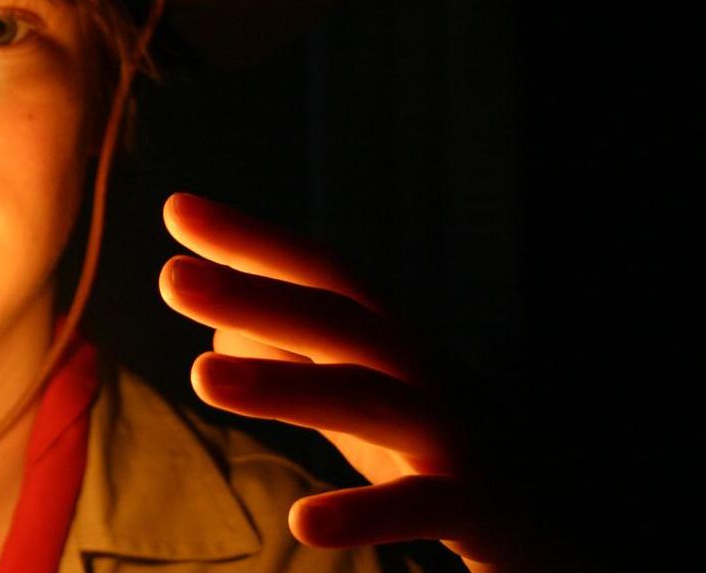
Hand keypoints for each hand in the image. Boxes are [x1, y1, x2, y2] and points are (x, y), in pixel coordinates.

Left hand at [157, 191, 550, 572]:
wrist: (572, 533)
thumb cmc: (449, 455)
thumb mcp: (368, 404)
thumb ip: (300, 362)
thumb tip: (217, 327)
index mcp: (392, 345)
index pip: (320, 276)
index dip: (252, 242)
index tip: (177, 209)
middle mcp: (423, 374)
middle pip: (337, 320)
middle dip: (256, 294)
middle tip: (171, 278)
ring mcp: (454, 436)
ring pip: (368, 398)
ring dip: (284, 384)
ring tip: (203, 375)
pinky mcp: (479, 507)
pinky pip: (418, 506)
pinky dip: (364, 513)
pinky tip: (304, 521)